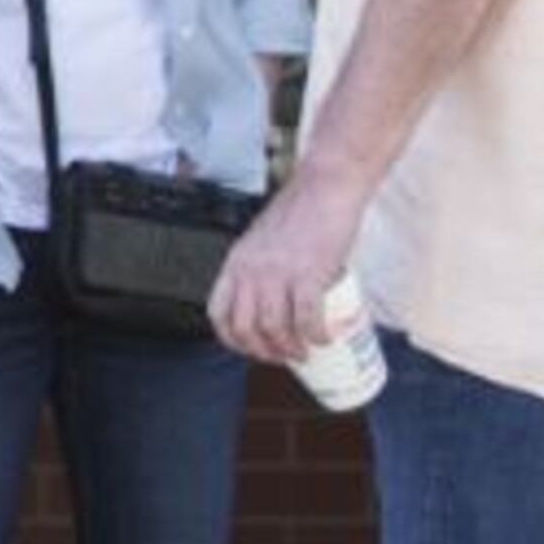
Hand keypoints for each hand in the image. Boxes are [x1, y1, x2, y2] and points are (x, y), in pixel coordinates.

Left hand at [210, 173, 365, 365]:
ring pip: (273, 328)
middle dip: (262, 351)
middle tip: (282, 356)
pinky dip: (315, 335)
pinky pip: (306, 318)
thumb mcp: (262, 242)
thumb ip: (260, 268)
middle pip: (244, 328)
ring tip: (304, 351)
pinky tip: (323, 339)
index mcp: (236, 262)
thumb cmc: (300, 212)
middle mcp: (251, 270)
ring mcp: (278, 272)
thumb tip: (272, 301)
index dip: (231, 339)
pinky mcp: (308, 272)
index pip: (218, 313)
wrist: (325, 187)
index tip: (251, 347)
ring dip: (289, 348)